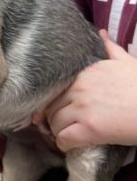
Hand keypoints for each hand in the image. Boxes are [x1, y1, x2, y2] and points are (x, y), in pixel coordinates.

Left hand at [33, 30, 136, 151]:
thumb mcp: (128, 62)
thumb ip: (111, 49)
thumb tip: (101, 33)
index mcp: (86, 73)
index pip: (56, 89)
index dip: (57, 102)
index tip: (60, 109)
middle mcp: (80, 88)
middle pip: (52, 107)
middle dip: (55, 118)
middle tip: (63, 126)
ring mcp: (83, 108)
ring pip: (54, 124)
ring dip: (58, 132)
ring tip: (68, 136)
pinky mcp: (89, 128)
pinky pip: (63, 139)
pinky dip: (63, 145)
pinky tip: (70, 146)